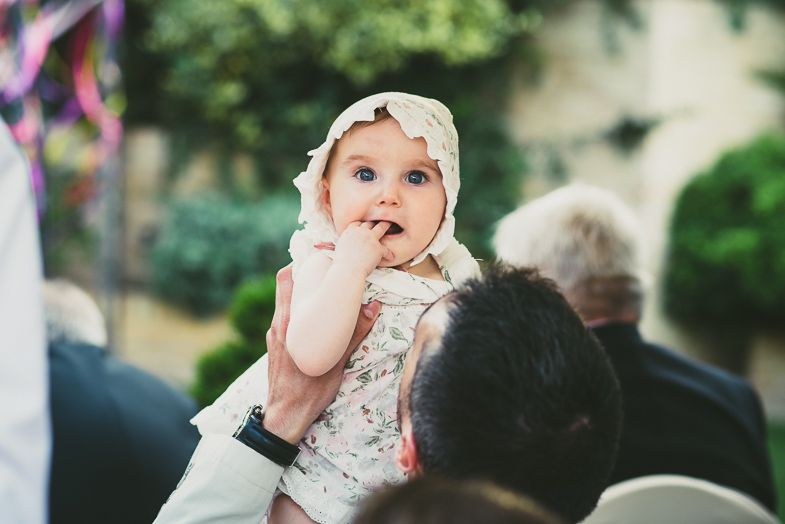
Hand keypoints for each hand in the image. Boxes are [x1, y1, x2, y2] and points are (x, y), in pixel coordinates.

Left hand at [262, 264, 380, 443]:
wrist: (284, 417)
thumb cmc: (309, 392)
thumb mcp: (337, 363)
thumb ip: (353, 334)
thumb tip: (372, 307)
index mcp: (290, 324)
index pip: (287, 281)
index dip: (299, 264)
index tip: (318, 255)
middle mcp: (279, 325)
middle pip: (285, 287)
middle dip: (304, 274)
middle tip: (325, 266)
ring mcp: (274, 336)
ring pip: (285, 304)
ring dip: (301, 293)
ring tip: (322, 289)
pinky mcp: (275, 346)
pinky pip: (285, 319)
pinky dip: (298, 311)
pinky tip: (314, 318)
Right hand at [332, 221, 392, 276]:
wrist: (347, 271)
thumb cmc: (341, 264)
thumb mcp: (340, 248)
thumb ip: (347, 243)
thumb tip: (349, 245)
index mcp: (350, 231)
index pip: (358, 223)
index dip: (362, 224)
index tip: (366, 226)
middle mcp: (361, 232)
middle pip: (370, 223)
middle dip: (375, 222)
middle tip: (381, 220)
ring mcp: (370, 238)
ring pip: (381, 228)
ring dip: (387, 226)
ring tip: (392, 225)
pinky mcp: (378, 248)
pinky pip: (386, 250)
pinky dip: (389, 255)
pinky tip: (391, 258)